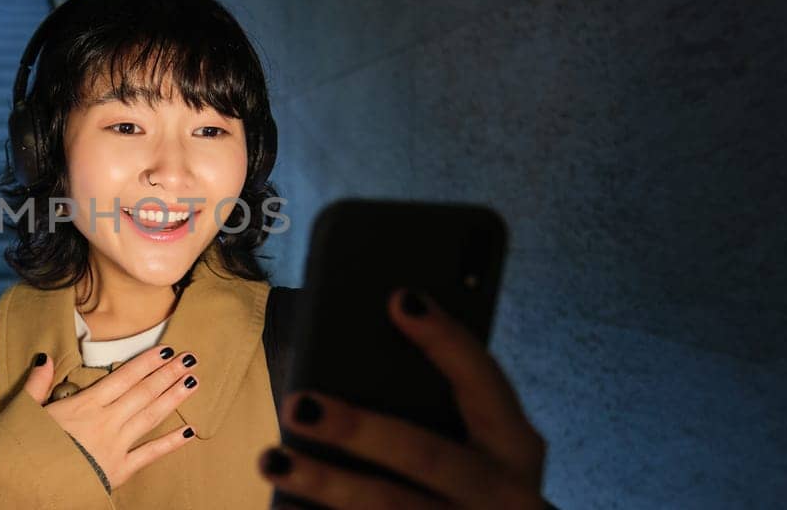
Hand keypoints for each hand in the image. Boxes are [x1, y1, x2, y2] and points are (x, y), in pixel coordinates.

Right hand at [22, 345, 200, 488]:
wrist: (25, 486)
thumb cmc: (21, 449)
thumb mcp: (23, 411)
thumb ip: (37, 384)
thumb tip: (44, 357)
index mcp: (83, 405)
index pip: (123, 377)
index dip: (146, 363)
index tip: (166, 350)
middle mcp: (105, 421)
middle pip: (143, 392)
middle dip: (168, 374)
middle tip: (190, 359)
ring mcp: (115, 446)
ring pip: (150, 416)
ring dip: (173, 398)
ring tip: (193, 382)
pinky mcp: (118, 470)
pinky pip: (149, 455)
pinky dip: (170, 444)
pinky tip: (189, 432)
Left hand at [261, 289, 547, 508]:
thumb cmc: (468, 483)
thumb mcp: (477, 446)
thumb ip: (438, 405)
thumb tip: (350, 363)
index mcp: (515, 445)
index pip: (484, 380)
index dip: (445, 339)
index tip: (400, 298)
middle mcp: (503, 491)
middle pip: (426, 454)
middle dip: (359, 430)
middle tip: (300, 405)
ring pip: (389, 505)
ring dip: (326, 483)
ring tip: (272, 458)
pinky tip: (282, 504)